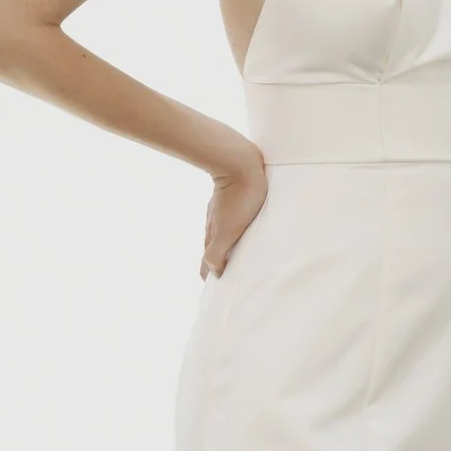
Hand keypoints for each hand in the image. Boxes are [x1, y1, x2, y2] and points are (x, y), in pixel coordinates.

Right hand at [201, 137, 267, 276]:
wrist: (239, 161)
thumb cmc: (240, 197)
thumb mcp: (228, 229)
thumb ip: (217, 252)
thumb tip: (214, 272)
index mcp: (212, 235)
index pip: (207, 263)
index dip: (210, 276)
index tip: (219, 289)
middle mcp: (213, 224)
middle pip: (212, 250)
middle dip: (218, 265)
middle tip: (229, 277)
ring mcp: (220, 211)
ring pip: (220, 234)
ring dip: (227, 248)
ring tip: (239, 257)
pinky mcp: (229, 198)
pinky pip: (229, 220)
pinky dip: (234, 232)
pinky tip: (243, 230)